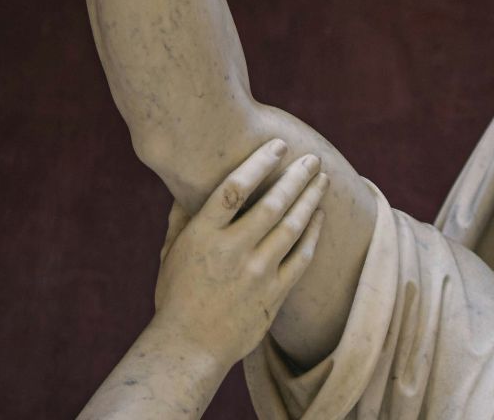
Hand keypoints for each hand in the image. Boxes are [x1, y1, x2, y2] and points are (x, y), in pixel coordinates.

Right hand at [151, 139, 328, 362]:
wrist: (189, 347)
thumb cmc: (176, 298)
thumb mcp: (170, 255)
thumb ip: (182, 220)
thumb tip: (186, 187)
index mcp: (202, 236)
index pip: (235, 188)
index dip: (259, 163)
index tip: (277, 146)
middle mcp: (231, 251)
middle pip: (272, 203)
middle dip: (296, 176)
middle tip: (312, 158)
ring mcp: (256, 273)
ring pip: (292, 226)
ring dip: (310, 198)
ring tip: (322, 179)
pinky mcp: (274, 293)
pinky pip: (302, 257)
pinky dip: (313, 233)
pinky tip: (319, 216)